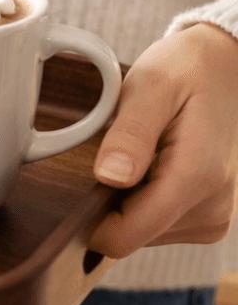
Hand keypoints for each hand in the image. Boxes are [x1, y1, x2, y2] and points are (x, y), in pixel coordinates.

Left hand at [89, 24, 237, 257]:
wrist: (224, 68)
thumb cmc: (185, 71)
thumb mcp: (149, 87)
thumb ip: (130, 134)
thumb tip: (109, 177)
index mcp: (196, 179)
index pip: (125, 236)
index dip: (90, 218)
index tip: (81, 182)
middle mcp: (211, 209)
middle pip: (129, 235)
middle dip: (109, 200)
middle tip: (120, 151)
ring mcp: (213, 217)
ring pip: (140, 232)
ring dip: (126, 198)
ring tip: (141, 153)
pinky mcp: (208, 217)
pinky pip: (155, 224)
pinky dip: (142, 198)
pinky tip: (152, 164)